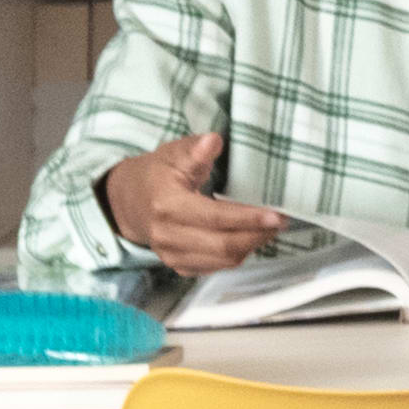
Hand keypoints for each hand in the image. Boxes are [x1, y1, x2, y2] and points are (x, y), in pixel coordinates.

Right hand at [97, 127, 290, 277]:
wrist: (128, 201)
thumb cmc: (155, 176)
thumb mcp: (172, 155)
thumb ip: (195, 150)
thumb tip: (213, 141)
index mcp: (167, 205)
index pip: (214, 217)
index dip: (248, 218)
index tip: (276, 215)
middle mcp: (167, 235)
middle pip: (223, 245)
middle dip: (257, 234)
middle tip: (280, 221)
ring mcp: (171, 254)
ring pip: (224, 260)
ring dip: (252, 245)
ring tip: (268, 228)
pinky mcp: (178, 265)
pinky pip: (216, 267)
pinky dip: (237, 255)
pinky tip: (247, 239)